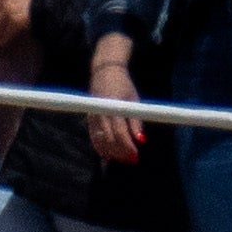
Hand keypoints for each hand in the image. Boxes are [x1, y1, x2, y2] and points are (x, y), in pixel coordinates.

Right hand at [87, 42, 146, 161]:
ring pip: (100, 141)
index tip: (136, 155)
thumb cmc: (122, 84)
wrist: (104, 71)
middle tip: (132, 159)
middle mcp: (100, 112)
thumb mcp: (133, 100)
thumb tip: (141, 139)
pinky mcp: (89, 119)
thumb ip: (136, 121)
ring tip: (122, 159)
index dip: (127, 146)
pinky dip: (100, 148)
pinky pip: (93, 137)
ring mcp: (92, 116)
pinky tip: (108, 156)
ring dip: (111, 152)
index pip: (119, 132)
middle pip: (109, 139)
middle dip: (120, 152)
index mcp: (113, 107)